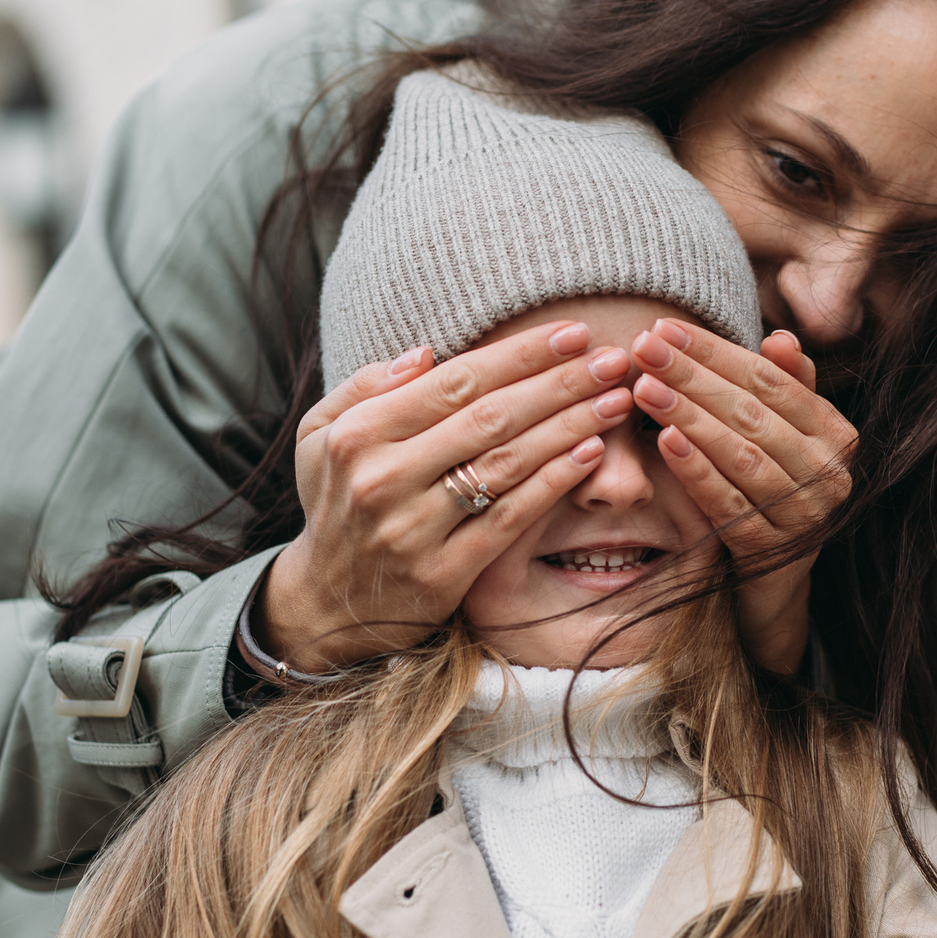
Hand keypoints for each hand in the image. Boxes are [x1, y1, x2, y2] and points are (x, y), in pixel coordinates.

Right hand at [261, 322, 636, 670]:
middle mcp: (382, 479)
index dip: (520, 355)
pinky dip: (554, 483)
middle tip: (613, 359)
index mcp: (357, 435)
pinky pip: (510, 519)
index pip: (454, 382)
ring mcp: (413, 530)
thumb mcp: (321, 437)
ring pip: (506, 464)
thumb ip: (365, 387)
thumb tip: (427, 353)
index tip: (571, 333)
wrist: (331, 604)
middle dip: (559, 383)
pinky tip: (591, 454)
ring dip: (570, 426)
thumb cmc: (339, 500)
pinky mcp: (443, 573)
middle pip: (489, 418)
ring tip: (615, 400)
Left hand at [629, 321, 855, 675]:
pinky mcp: (772, 550)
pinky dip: (696, 471)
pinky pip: (729, 504)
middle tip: (644, 348)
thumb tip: (782, 338)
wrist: (776, 583)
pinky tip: (664, 442)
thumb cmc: (774, 491)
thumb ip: (787, 390)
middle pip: (753, 413)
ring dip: (690, 418)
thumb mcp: (785, 439)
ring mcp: (804, 516)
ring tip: (645, 389)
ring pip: (741, 456)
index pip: (771, 381)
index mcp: (837, 436)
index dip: (718, 352)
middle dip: (694, 376)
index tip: (667, 328)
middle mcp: (830, 474)